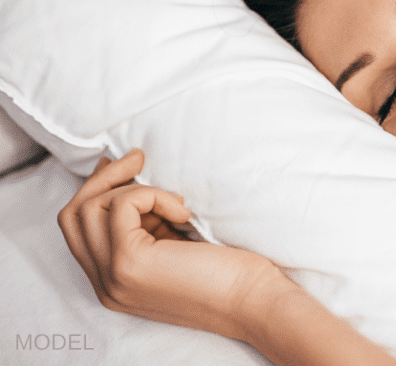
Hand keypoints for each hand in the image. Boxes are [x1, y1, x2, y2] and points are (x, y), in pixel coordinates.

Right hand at [57, 149, 297, 341]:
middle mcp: (105, 283)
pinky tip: (184, 212)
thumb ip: (148, 225)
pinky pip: (122, 206)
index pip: (80, 228)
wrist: (256, 302)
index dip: (102, 191)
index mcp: (114, 281)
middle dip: (103, 179)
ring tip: (175, 200)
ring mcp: (112, 276)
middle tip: (138, 160)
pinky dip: (153, 196)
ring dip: (132, 189)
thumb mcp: (175, 245)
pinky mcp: (129, 263)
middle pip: (73, 215)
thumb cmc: (230, 272)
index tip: (132, 168)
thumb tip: (133, 180)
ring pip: (87, 208)